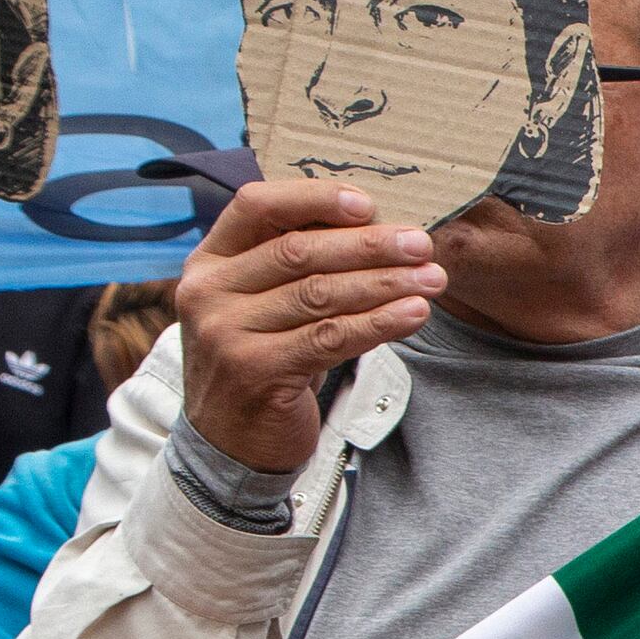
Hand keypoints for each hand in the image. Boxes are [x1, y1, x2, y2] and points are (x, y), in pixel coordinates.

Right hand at [178, 178, 443, 482]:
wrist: (231, 439)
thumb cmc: (264, 358)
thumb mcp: (266, 304)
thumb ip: (298, 265)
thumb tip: (380, 226)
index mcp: (210, 260)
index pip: (256, 206)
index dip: (313, 199)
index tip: (368, 203)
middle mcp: (208, 291)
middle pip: (298, 252)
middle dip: (369, 246)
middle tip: (422, 244)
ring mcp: (225, 332)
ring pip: (320, 295)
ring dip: (385, 284)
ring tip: (432, 279)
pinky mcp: (255, 370)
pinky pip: (330, 337)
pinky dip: (378, 323)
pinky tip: (414, 314)